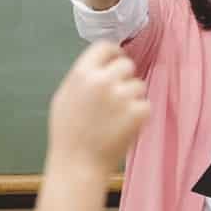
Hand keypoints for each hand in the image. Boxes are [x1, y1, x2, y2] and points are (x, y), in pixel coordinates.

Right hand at [48, 41, 149, 172]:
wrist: (77, 164)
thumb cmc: (67, 134)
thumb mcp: (64, 96)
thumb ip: (83, 77)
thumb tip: (99, 63)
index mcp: (82, 73)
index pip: (105, 46)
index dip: (113, 53)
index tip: (116, 60)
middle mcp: (102, 81)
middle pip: (126, 64)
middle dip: (124, 78)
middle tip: (117, 96)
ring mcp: (122, 97)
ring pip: (138, 85)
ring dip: (132, 98)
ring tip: (117, 117)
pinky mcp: (138, 113)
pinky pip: (146, 105)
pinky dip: (139, 115)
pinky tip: (124, 126)